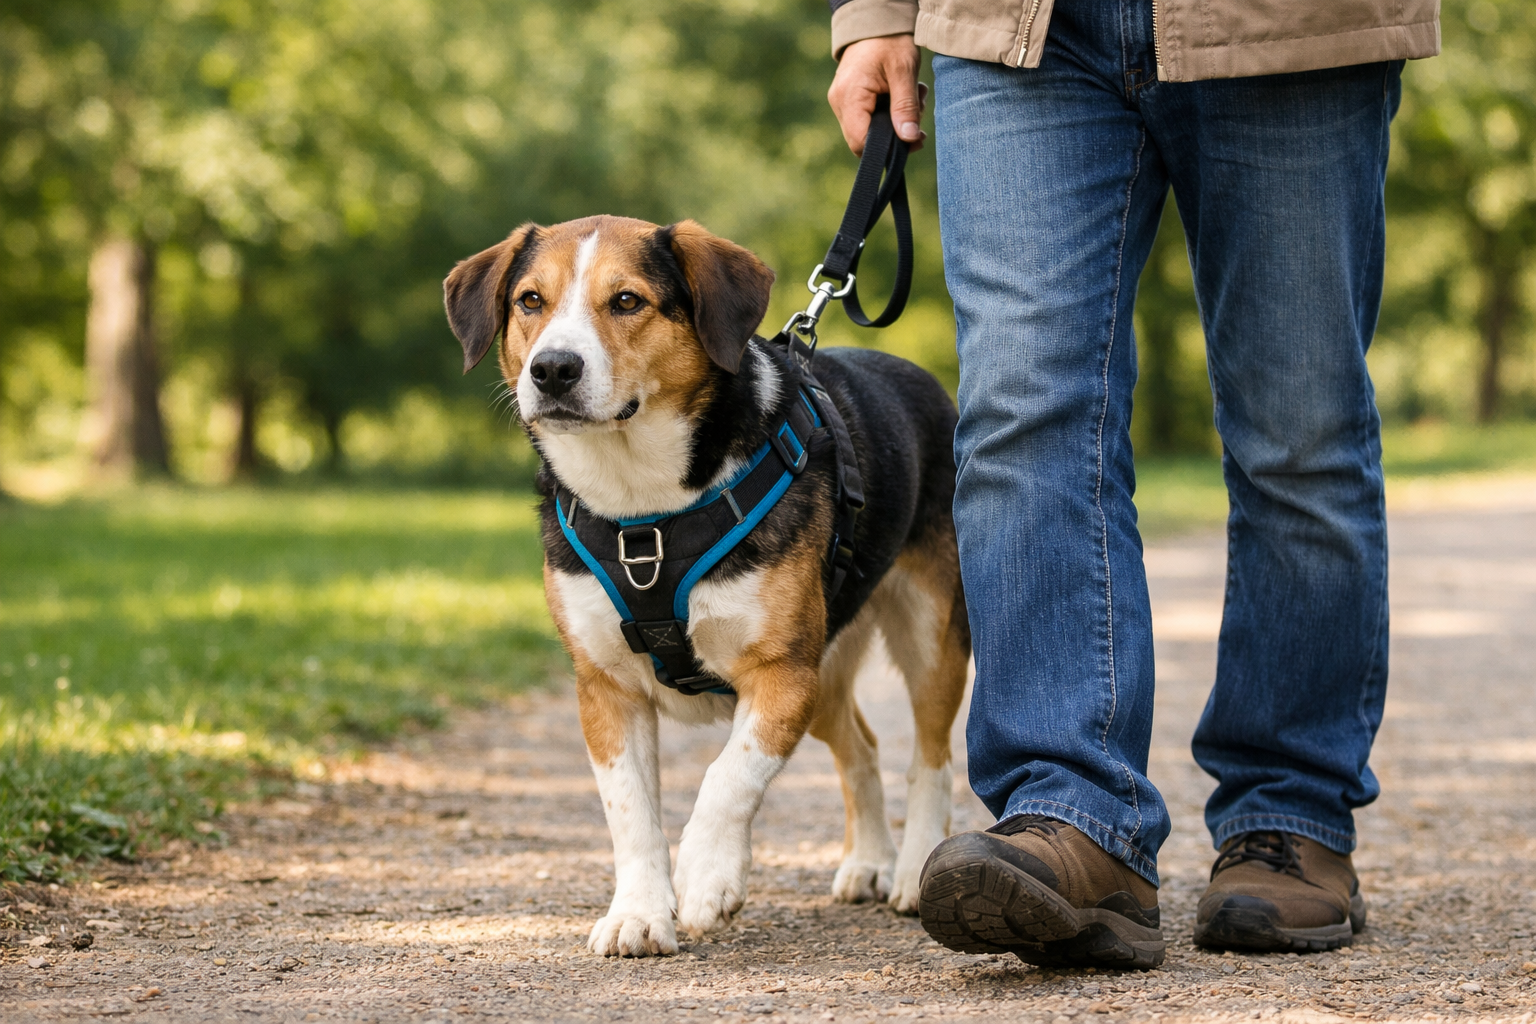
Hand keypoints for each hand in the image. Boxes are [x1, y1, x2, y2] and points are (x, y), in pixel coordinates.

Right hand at [827, 35, 927, 155]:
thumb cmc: (889, 40)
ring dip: (895, 122)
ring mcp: (841, 102)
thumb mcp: (904, 72)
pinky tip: (901, 97)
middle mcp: (839, 103)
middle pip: (864, 140)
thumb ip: (905, 107)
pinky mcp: (848, 100)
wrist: (875, 19)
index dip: (887, 149)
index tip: (914, 140)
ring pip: (868, 130)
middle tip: (917, 115)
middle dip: (895, 134)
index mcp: (849, 97)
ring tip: (913, 99)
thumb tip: (909, 139)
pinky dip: (888, 114)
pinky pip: (868, 119)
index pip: (861, 142)